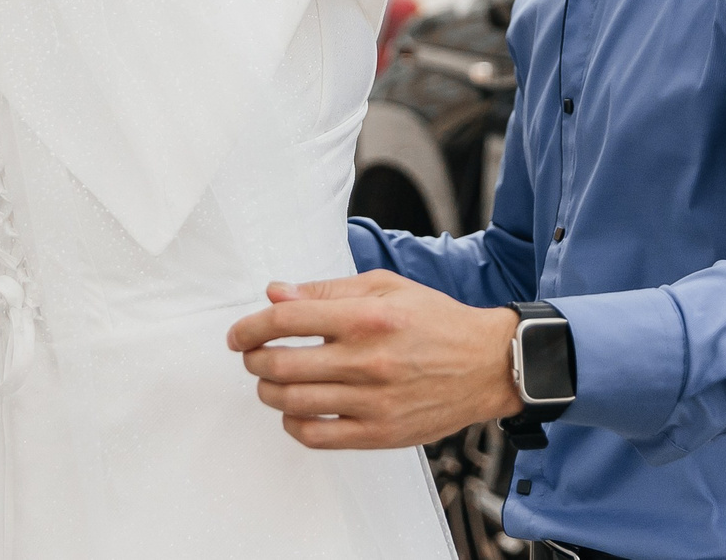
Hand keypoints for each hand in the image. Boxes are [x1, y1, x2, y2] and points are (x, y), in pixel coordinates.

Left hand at [225, 270, 521, 449]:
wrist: (486, 364)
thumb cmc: (435, 321)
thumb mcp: (385, 287)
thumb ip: (328, 291)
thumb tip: (276, 294)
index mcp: (367, 317)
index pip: (286, 320)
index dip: (250, 326)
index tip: (238, 335)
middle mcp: (367, 360)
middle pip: (281, 365)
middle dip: (253, 360)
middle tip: (252, 356)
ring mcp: (373, 401)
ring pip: (292, 403)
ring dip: (268, 392)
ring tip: (271, 382)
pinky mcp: (379, 433)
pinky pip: (317, 437)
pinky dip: (293, 425)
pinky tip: (296, 411)